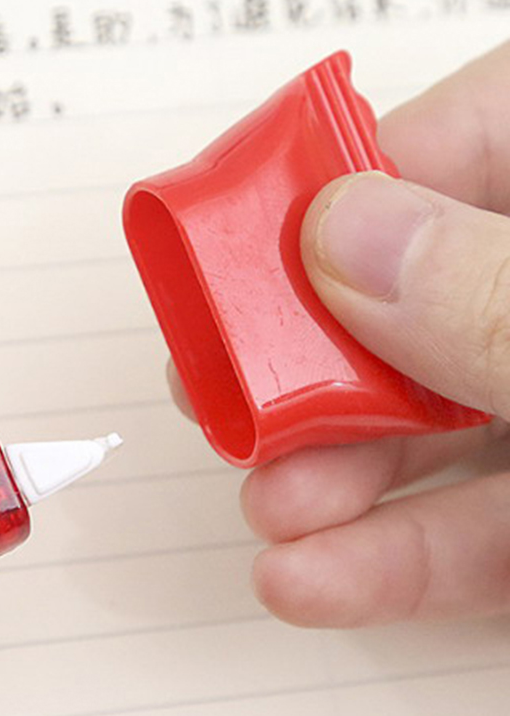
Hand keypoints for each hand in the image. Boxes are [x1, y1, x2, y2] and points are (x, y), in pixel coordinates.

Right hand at [169, 42, 509, 627]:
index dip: (356, 173)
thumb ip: (503, 297)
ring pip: (441, 426)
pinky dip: (397, 562)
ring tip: (267, 512)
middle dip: (315, 359)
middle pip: (421, 290)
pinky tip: (314, 583)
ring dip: (334, 478)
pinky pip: (482, 531)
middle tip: (231, 394)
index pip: (478, 132)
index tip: (258, 241)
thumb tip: (344, 234)